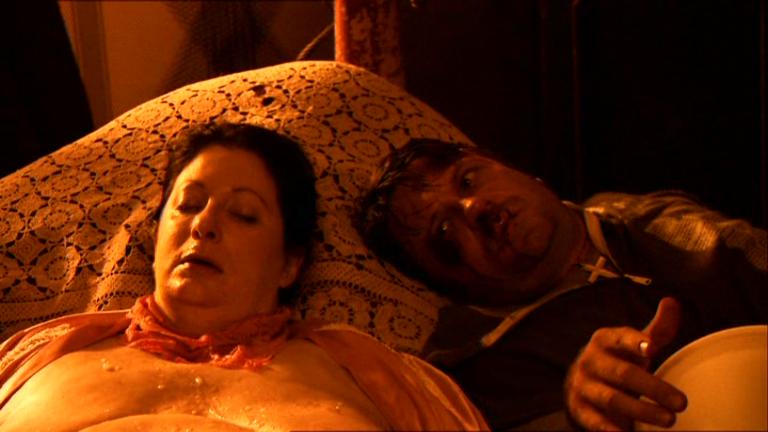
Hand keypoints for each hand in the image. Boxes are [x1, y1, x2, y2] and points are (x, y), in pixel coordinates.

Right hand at [564, 297, 687, 429]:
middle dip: (652, 388)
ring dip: (641, 411)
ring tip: (669, 420)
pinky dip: (610, 429)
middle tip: (681, 402)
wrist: (580, 384)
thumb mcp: (633, 344)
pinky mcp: (580, 409)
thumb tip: (672, 302)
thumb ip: (657, 329)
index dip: (634, 342)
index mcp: (604, 340)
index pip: (619, 338)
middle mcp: (591, 361)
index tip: (651, 348)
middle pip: (622, 374)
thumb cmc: (617, 360)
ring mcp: (583, 386)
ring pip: (612, 399)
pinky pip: (594, 421)